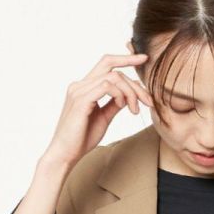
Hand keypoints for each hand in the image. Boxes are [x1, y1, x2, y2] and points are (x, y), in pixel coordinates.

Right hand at [41, 51, 153, 170]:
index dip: (126, 59)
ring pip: (113, 77)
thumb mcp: (103, 118)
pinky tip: (122, 106)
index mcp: (84, 86)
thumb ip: (114, 104)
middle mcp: (80, 84)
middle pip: (112, 67)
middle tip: (148, 100)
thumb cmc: (81, 138)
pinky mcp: (81, 101)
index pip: (107, 64)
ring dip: (130, 92)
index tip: (144, 59)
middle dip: (134, 81)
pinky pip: (106, 86)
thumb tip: (128, 95)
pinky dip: (119, 94)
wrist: (65, 154)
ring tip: (134, 110)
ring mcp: (79, 91)